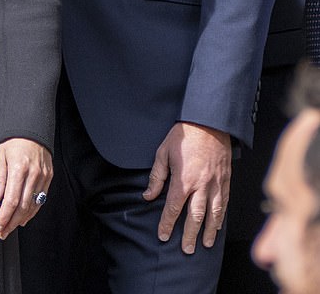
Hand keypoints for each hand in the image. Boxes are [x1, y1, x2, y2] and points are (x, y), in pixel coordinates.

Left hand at [0, 137, 52, 239]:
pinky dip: (32, 211)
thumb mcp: (0, 156)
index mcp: (19, 168)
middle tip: (2, 232)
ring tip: (10, 227)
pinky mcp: (49, 177)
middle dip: (11, 222)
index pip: (11, 200)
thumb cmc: (13, 141)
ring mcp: (43, 176)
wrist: (32, 128)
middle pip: (23, 207)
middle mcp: (33, 174)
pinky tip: (23, 217)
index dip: (4, 217)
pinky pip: (41, 199)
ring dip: (21, 220)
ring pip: (33, 205)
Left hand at [142, 121, 230, 253]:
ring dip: (208, 232)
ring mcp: (215, 184)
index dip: (167, 224)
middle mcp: (200, 186)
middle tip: (186, 250)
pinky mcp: (225, 180)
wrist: (209, 122)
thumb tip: (148, 196)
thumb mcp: (163, 153)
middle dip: (189, 235)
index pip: (173, 208)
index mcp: (183, 180)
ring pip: (212, 214)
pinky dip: (220, 217)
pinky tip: (217, 225)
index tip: (163, 236)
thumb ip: (157, 177)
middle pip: (194, 217)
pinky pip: (224, 203)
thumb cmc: (184, 136)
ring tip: (204, 244)